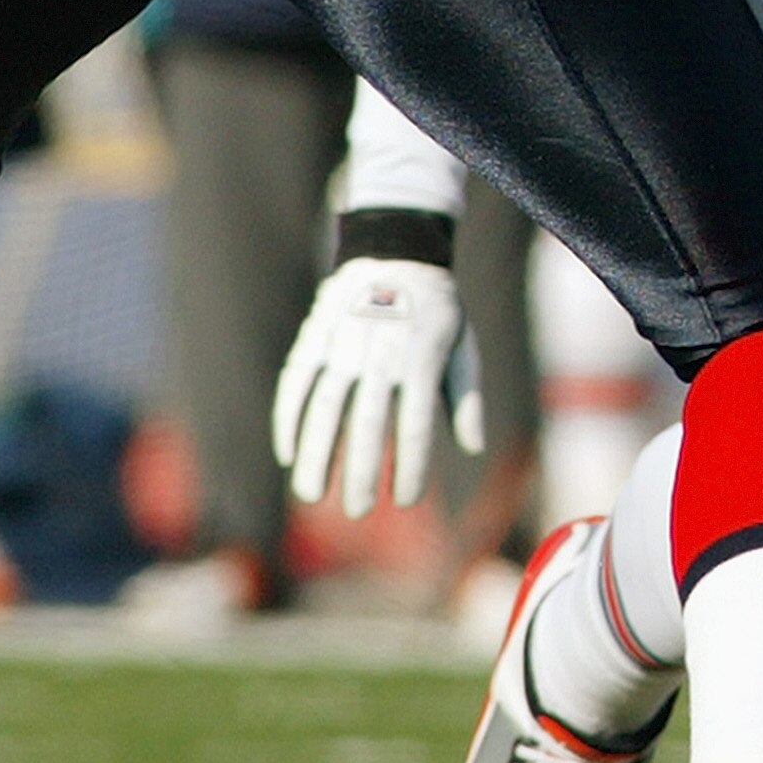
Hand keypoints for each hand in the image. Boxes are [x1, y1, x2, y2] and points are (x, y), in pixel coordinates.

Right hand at [271, 258, 481, 516]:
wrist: (396, 251)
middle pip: (368, 422)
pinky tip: (288, 454)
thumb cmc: (436, 311)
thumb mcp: (463, 347)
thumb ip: (466, 400)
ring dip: (316, 453)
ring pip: (325, 406)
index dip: (411, 466)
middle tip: (356, 512)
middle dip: (361, 470)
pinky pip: (296, 382)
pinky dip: (289, 419)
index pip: (416, 425)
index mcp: (421, 359)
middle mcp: (381, 353)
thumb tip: (475, 449)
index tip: (407, 500)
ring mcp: (343, 344)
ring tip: (310, 494)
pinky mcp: (314, 336)